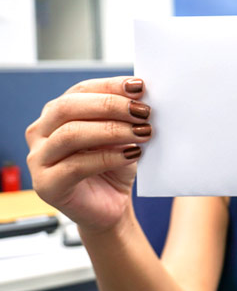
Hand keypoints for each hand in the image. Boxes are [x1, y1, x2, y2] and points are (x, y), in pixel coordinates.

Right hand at [26, 77, 151, 232]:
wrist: (111, 205)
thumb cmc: (115, 166)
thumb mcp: (122, 134)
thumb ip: (125, 114)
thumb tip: (141, 93)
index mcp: (57, 114)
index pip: (80, 90)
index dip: (109, 86)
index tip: (139, 86)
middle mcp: (41, 132)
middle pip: (68, 108)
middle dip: (110, 105)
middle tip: (142, 111)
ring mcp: (39, 159)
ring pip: (71, 134)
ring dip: (112, 130)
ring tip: (142, 132)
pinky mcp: (46, 185)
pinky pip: (76, 165)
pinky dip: (109, 157)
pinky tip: (133, 154)